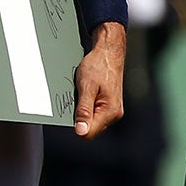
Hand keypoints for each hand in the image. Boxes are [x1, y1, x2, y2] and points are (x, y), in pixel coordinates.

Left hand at [72, 20, 126, 138]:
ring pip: (92, 122)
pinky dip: (87, 107)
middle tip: (77, 99)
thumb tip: (80, 131)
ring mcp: (113, 111)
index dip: (77, 126)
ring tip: (83, 94)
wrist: (108, 52)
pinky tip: (86, 94)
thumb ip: (83, 111)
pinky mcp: (110, 106)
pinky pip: (94, 114)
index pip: (89, 134)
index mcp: (110, 112)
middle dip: (79, 118)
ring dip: (83, 112)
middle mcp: (114, 114)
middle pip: (90, 129)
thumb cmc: (98, 66)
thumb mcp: (86, 87)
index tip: (71, 112)